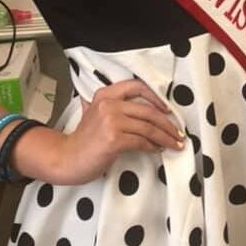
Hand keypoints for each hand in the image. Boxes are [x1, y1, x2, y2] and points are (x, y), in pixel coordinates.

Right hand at [50, 80, 183, 184]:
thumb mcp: (96, 114)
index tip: (168, 110)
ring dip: (165, 137)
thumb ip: (114, 106)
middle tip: (178, 134)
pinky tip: (157, 150)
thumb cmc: (84, 140)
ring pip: (148, 127)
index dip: (156, 97)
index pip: (137, 87)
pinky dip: (153, 146)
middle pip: (148, 111)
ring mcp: (111, 121)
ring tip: (174, 144)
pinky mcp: (114, 139)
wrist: (67, 158)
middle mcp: (109, 104)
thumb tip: (147, 109)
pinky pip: (141, 141)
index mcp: (105, 94)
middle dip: (168, 124)